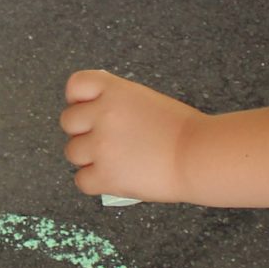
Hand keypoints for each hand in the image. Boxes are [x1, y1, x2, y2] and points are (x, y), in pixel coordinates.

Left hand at [59, 70, 202, 202]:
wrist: (200, 156)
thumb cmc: (183, 130)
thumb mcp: (146, 100)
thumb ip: (117, 102)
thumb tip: (94, 111)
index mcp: (114, 91)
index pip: (76, 85)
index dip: (79, 99)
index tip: (90, 110)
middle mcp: (102, 114)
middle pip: (68, 122)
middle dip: (84, 131)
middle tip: (107, 140)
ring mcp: (101, 146)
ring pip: (72, 152)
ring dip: (89, 158)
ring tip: (114, 161)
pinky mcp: (105, 175)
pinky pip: (81, 180)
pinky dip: (95, 182)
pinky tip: (115, 178)